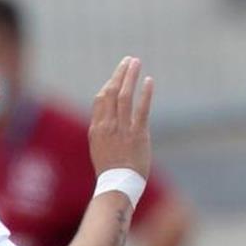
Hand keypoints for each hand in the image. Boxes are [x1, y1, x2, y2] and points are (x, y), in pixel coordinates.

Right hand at [89, 56, 153, 177]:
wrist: (118, 185)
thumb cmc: (111, 171)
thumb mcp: (100, 148)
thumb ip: (104, 132)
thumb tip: (108, 121)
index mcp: (96, 128)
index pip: (101, 98)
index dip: (110, 84)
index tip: (118, 75)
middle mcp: (107, 125)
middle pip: (111, 91)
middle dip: (120, 73)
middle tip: (129, 60)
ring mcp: (122, 129)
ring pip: (124, 95)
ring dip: (130, 76)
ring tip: (136, 62)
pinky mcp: (137, 134)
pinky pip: (141, 109)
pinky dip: (145, 93)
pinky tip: (149, 81)